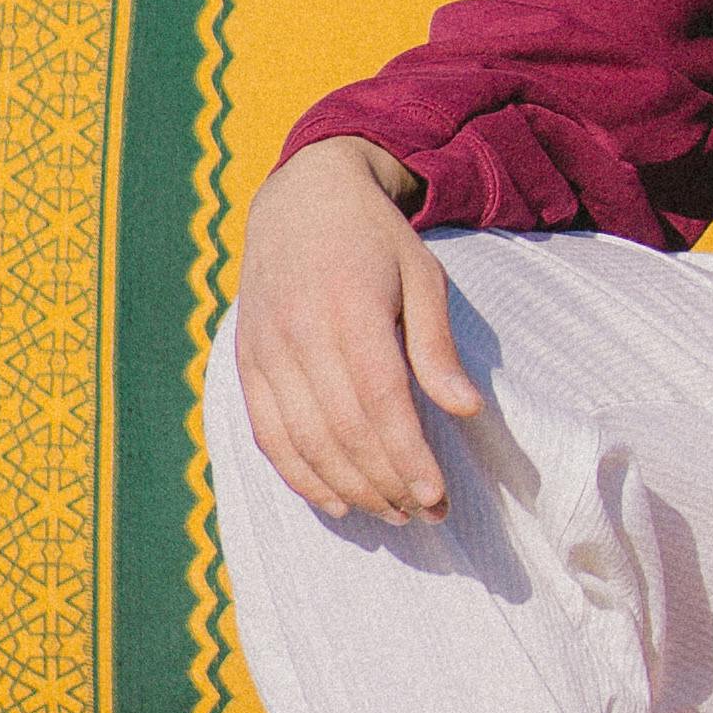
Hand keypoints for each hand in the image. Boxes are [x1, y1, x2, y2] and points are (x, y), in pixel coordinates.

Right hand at [232, 139, 484, 517]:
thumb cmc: (375, 240)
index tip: (438, 497)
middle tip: (425, 514)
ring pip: (304, 441)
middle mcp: (301, 334)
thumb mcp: (422, 276)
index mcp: (351, 309)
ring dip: (349, 488)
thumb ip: (436, 346)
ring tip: (391, 514)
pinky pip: (267, 433)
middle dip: (387, 484)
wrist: (302, 197)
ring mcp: (266, 350)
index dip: (408, 457)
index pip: (381, 402)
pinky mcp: (246, 362)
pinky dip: (299, 476)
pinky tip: (336, 501)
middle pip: (343, 431)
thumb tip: (466, 411)